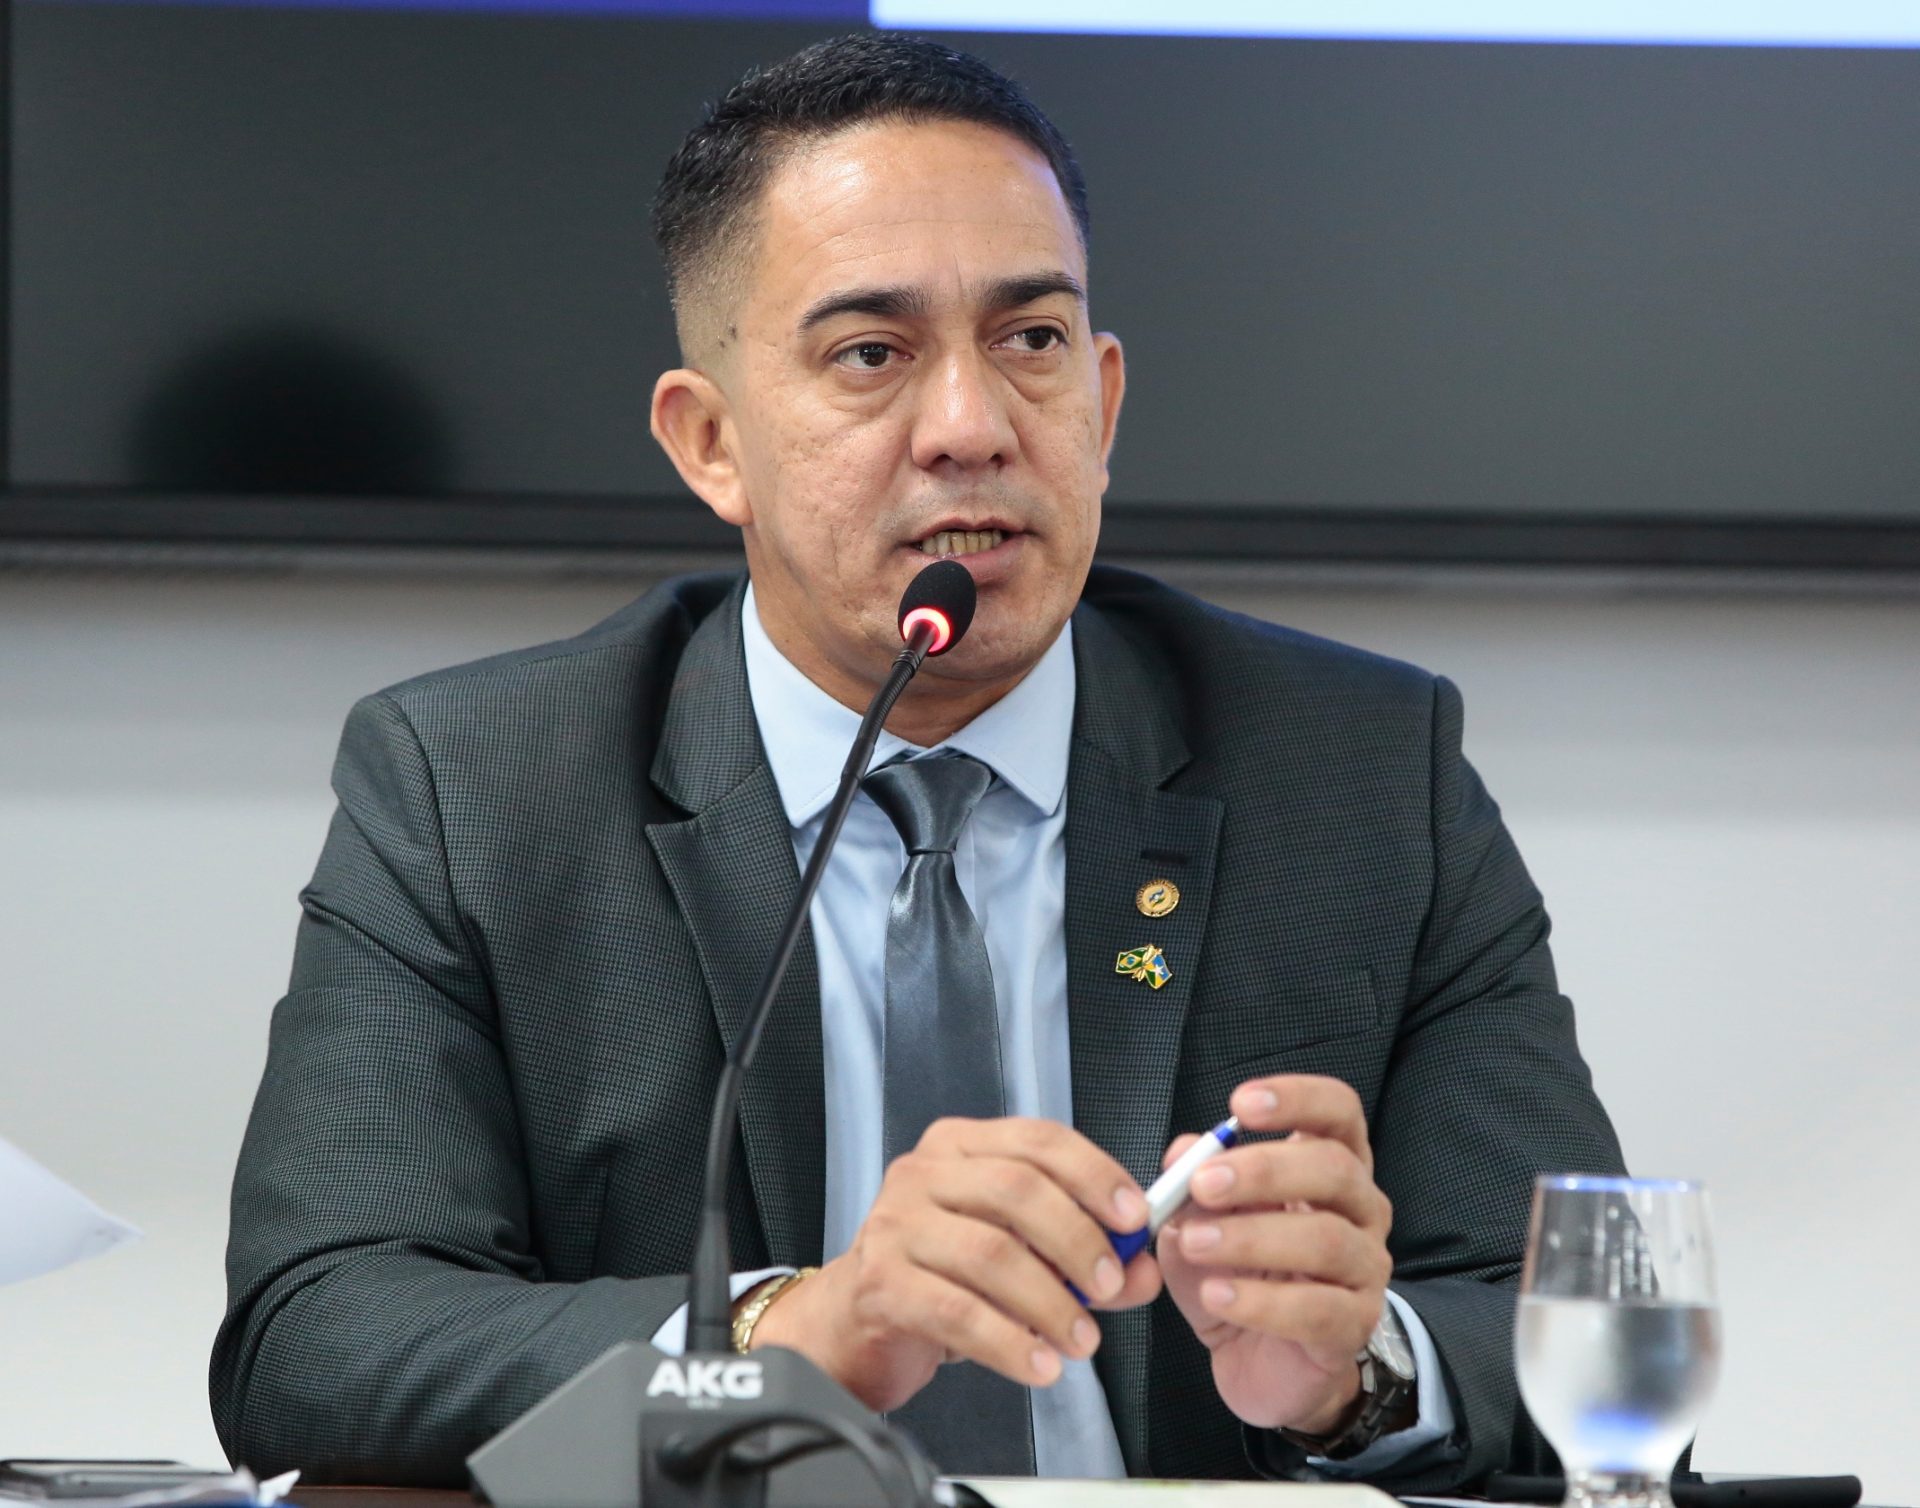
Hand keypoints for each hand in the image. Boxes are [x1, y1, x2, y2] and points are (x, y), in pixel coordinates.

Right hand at [750, 1116, 1161, 1411]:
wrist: (855, 1324)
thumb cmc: (941, 1277)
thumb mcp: (1019, 1256)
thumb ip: (1084, 1258)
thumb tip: (1143, 1270)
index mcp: (961, 1147)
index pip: (1038, 1140)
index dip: (1093, 1174)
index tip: (1134, 1218)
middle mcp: (924, 1173)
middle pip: (1016, 1189)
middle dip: (1076, 1239)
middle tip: (1110, 1286)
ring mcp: (895, 1224)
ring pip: (990, 1253)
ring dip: (1050, 1301)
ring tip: (1082, 1341)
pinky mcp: (880, 1283)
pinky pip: (957, 1311)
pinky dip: (1009, 1342)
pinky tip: (1039, 1364)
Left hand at [1156, 1075, 1394, 1433]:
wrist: (1260, 1362)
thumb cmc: (1239, 1275)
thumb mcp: (1203, 1220)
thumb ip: (1193, 1183)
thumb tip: (1182, 1152)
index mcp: (1329, 1166)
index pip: (1338, 1111)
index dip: (1298, 1098)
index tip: (1239, 1105)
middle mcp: (1360, 1209)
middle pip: (1334, 1169)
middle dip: (1263, 1170)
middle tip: (1201, 1184)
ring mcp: (1365, 1269)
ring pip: (1326, 1240)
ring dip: (1252, 1237)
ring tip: (1195, 1244)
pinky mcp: (1354, 1327)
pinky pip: (1318, 1310)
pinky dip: (1261, 1303)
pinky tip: (1217, 1296)